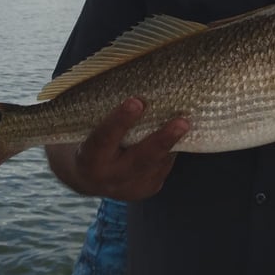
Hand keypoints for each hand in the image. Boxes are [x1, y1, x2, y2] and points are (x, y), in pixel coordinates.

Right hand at [49, 98, 189, 200]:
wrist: (87, 176)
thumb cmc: (89, 139)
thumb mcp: (88, 130)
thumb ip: (105, 116)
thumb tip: (138, 85)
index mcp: (88, 159)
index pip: (103, 139)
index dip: (119, 121)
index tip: (136, 101)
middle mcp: (109, 178)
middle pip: (140, 159)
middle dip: (162, 140)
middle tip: (182, 122)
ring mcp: (130, 188)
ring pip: (157, 164)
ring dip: (173, 142)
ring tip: (187, 121)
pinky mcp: (146, 189)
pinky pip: (163, 167)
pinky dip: (170, 149)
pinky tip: (176, 134)